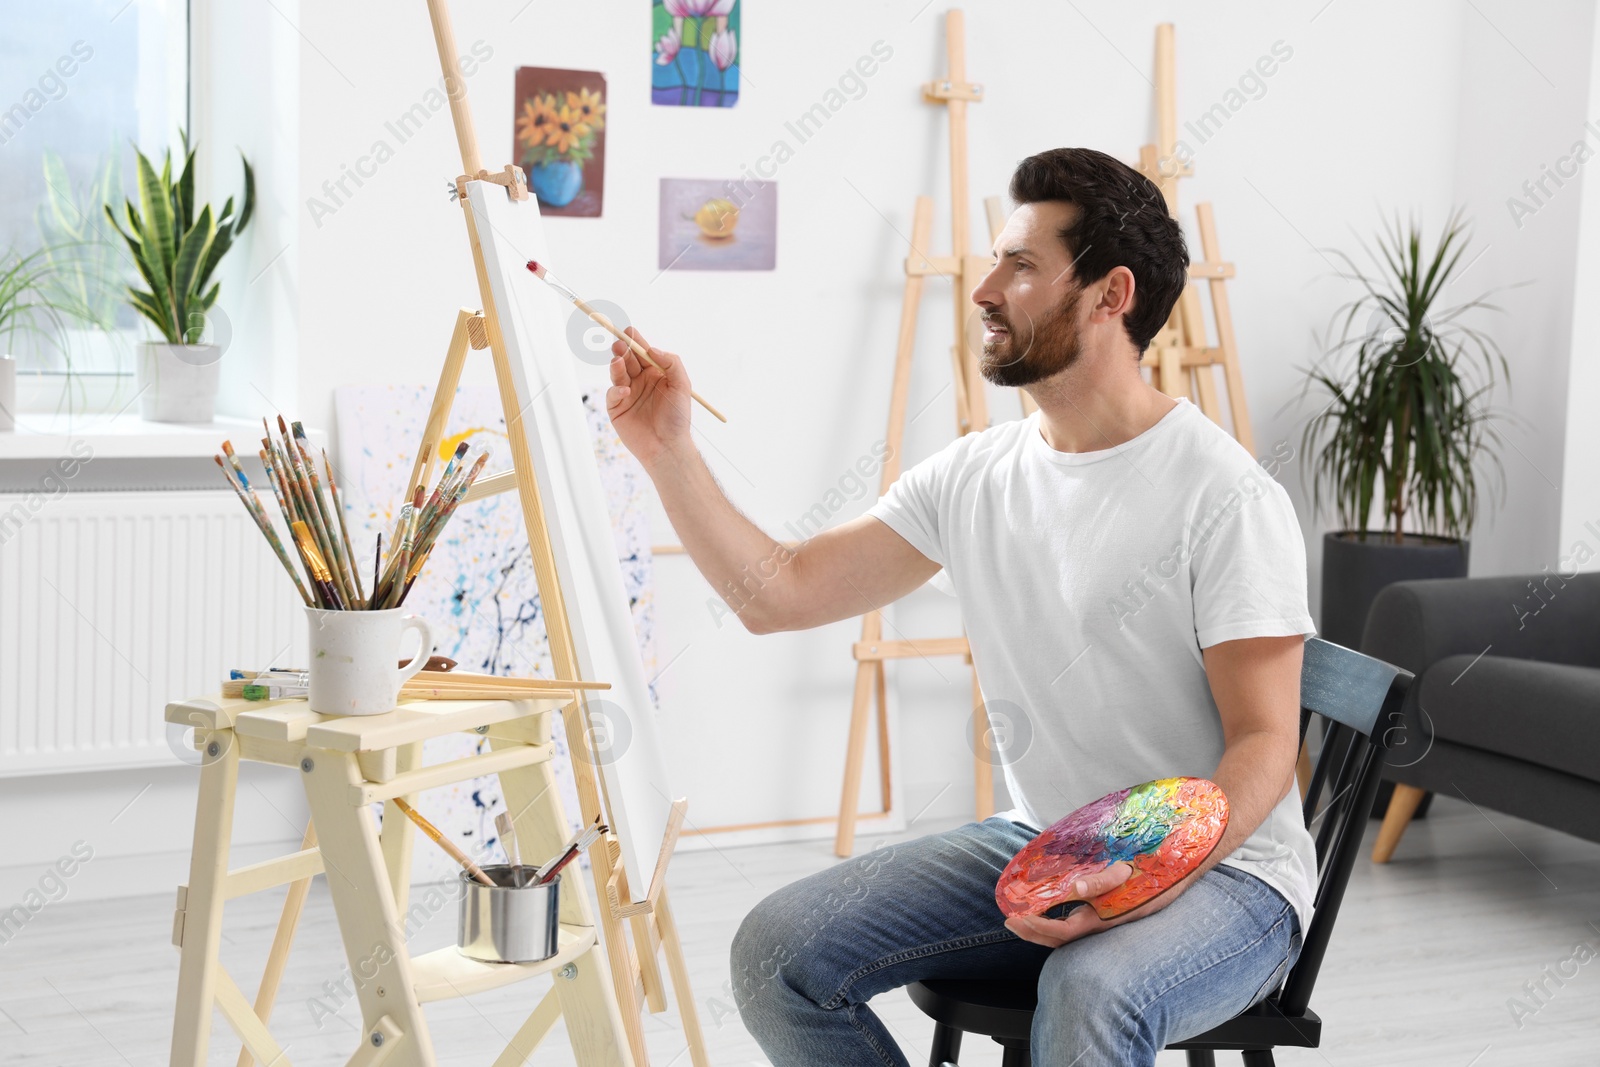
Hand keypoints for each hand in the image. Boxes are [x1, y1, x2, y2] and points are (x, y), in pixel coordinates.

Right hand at [606, 326, 693, 468]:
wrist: (668, 446)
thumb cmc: (677, 418)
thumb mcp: (682, 386)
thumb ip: (671, 363)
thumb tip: (651, 349)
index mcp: (655, 374)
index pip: (643, 352)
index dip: (635, 341)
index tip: (629, 330)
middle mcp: (640, 381)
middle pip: (627, 359)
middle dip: (622, 349)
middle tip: (619, 343)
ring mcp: (627, 394)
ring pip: (618, 373)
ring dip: (617, 365)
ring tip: (618, 361)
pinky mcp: (617, 408)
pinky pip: (613, 394)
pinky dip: (616, 390)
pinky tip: (625, 391)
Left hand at [1003, 862, 1169, 948]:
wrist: (1173, 873)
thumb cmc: (1147, 872)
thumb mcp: (1125, 873)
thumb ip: (1101, 880)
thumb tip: (1075, 887)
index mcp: (1103, 919)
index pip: (1065, 932)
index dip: (1040, 928)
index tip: (1020, 919)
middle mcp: (1099, 925)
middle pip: (1060, 939)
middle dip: (1033, 933)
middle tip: (1010, 921)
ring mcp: (1100, 921)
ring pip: (1066, 934)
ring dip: (1041, 929)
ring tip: (1020, 918)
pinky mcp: (1101, 913)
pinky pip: (1073, 923)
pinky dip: (1054, 920)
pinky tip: (1045, 910)